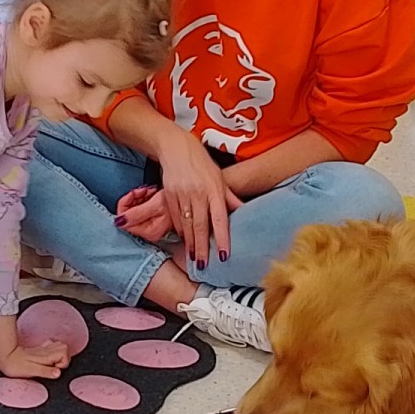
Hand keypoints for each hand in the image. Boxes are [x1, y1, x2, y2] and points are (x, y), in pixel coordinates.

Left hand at [0, 340, 70, 379]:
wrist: (5, 357)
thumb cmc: (16, 366)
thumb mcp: (32, 371)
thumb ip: (46, 371)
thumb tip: (58, 373)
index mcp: (46, 356)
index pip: (65, 354)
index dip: (62, 364)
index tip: (55, 370)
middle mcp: (47, 350)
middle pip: (65, 348)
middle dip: (63, 359)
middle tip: (54, 367)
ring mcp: (43, 348)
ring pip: (59, 346)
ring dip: (59, 355)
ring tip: (51, 364)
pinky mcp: (39, 349)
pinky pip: (51, 346)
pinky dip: (52, 351)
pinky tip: (47, 359)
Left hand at [114, 186, 173, 241]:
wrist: (190, 195)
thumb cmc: (178, 199)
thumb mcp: (155, 205)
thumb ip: (136, 214)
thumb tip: (118, 222)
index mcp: (149, 231)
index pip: (125, 222)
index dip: (126, 205)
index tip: (133, 194)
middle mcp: (149, 231)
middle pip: (128, 216)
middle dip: (133, 200)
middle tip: (143, 191)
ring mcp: (151, 225)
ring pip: (133, 210)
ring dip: (139, 197)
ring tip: (150, 191)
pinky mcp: (153, 218)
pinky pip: (140, 208)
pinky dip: (143, 198)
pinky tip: (152, 193)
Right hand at [156, 134, 242, 267]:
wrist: (177, 148)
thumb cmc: (202, 164)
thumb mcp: (220, 179)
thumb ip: (231, 198)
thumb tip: (246, 211)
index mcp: (214, 190)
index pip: (220, 219)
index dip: (223, 238)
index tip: (224, 255)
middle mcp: (198, 194)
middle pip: (201, 226)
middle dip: (202, 248)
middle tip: (203, 265)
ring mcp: (182, 195)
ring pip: (187, 224)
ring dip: (190, 243)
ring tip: (193, 258)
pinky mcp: (168, 195)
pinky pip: (175, 218)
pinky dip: (180, 231)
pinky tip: (184, 240)